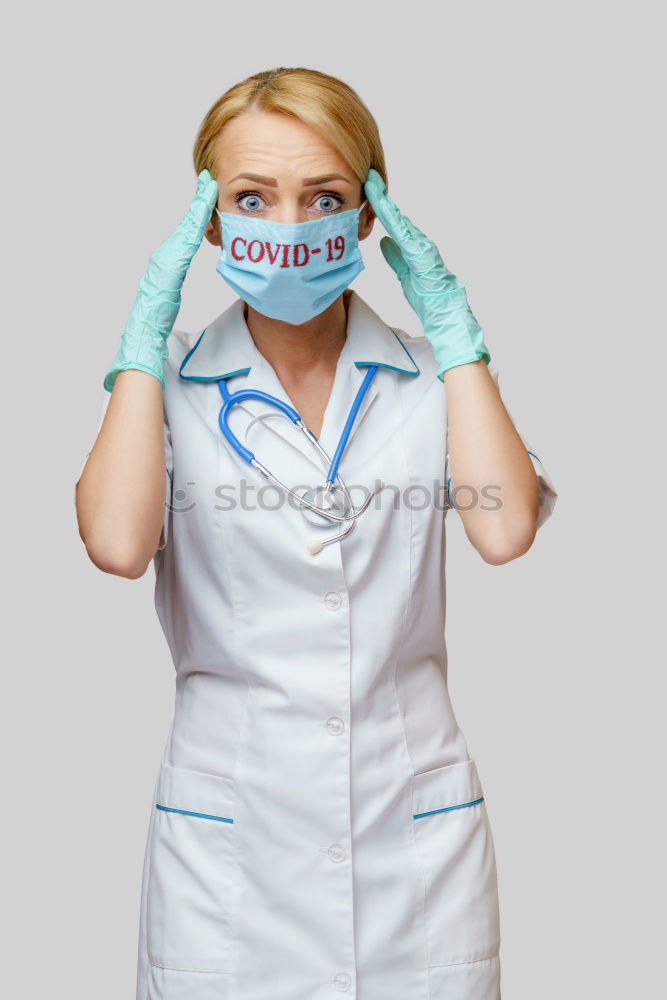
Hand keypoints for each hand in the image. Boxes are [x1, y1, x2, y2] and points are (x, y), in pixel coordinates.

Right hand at [103, 169, 218, 391]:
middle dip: (198, 201)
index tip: (207, 195)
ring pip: (186, 228)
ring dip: (197, 206)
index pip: (186, 233)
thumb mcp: (170, 294)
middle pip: (186, 225)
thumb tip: (179, 274)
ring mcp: (164, 259)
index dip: (197, 214)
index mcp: (166, 262)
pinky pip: (185, 241)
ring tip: (209, 186)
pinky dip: (194, 223)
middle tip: (209, 180)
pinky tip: (203, 210)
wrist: (142, 332)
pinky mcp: (168, 265)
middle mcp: (163, 256)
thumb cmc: (155, 319)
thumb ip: (174, 278)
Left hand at [363, 168, 489, 379]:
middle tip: (369, 178)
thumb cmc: (428, 295)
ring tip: (373, 187)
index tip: (369, 190)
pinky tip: (384, 210)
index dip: (381, 206)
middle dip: (382, 197)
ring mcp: (422, 247)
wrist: (445, 311)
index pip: (394, 223)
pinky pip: (405, 235)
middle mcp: (419, 242)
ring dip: (386, 204)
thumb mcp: (404, 273)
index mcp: (414, 246)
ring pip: (400, 221)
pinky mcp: (423, 255)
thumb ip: (395, 257)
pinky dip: (394, 222)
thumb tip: (383, 242)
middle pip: (396, 216)